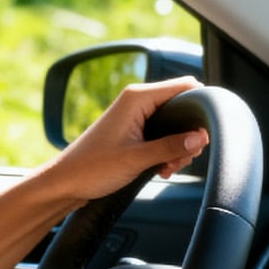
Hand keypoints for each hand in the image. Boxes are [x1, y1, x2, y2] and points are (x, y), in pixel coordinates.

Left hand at [42, 77, 209, 204]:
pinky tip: (162, 169)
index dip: (202, 107)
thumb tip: (201, 138)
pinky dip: (168, 152)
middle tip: (180, 159)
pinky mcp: (134, 132)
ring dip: (179, 148)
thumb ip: (172, 147)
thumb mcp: (137, 159)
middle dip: (190, 135)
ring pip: (176, 125)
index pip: (186, 86)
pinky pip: (163, 136)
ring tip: (168, 167)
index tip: (203, 135)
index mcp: (137, 98)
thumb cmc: (92, 168)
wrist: (65, 182)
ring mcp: (135, 116)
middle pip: (184, 108)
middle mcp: (137, 101)